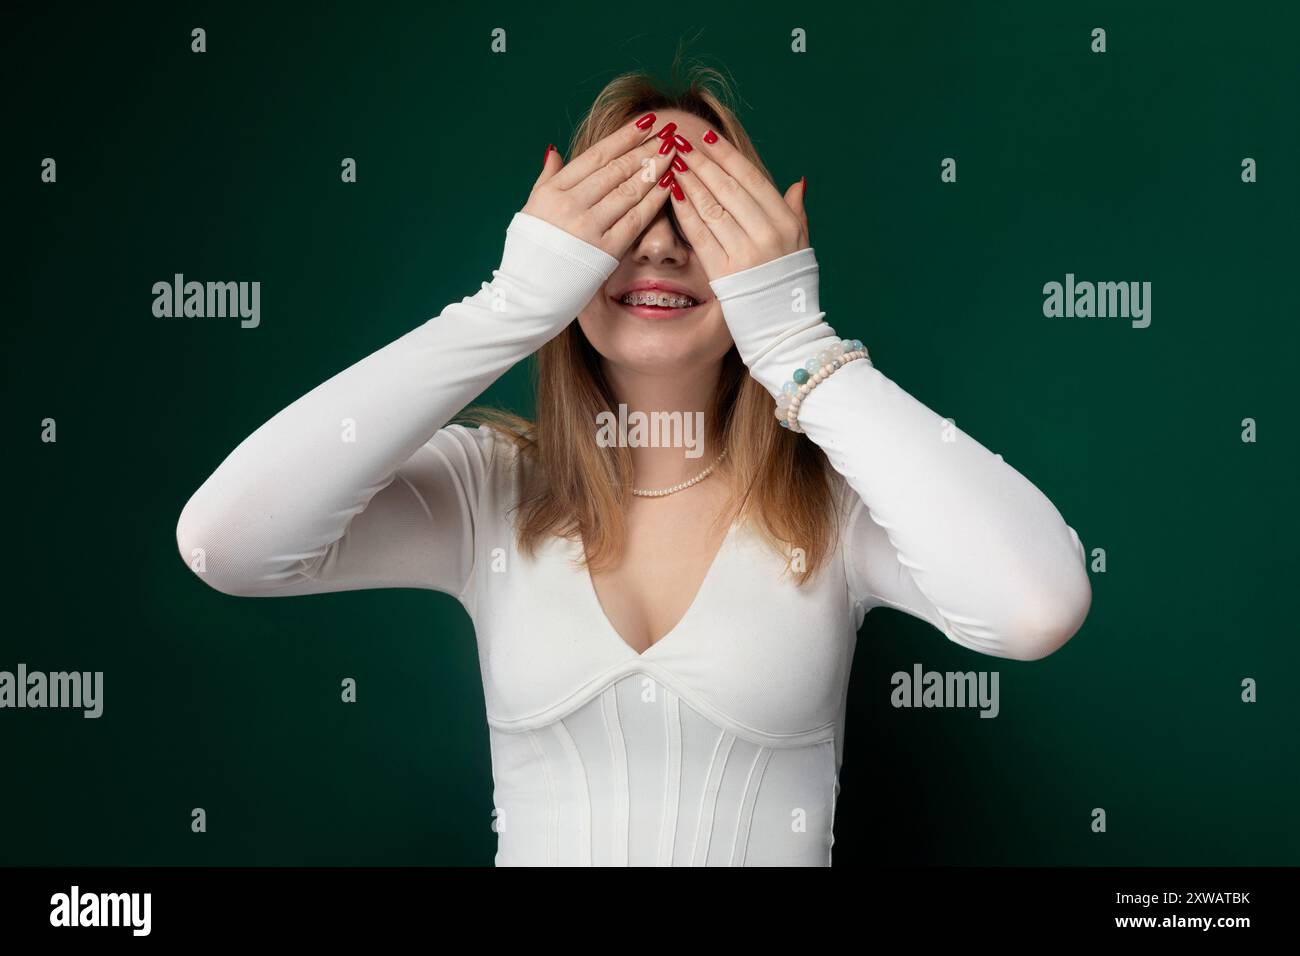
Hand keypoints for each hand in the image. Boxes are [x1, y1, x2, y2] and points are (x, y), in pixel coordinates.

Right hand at [522, 114, 679, 259]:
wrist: (527, 295)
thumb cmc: (529, 253)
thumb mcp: (530, 209)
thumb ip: (547, 178)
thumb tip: (555, 151)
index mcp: (552, 191)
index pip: (596, 156)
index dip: (624, 138)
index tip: (645, 124)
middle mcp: (569, 205)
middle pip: (616, 169)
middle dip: (646, 148)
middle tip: (668, 133)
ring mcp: (587, 227)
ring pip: (628, 190)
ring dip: (654, 169)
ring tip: (673, 153)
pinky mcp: (604, 250)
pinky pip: (635, 219)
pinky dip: (654, 200)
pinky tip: (669, 185)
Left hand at [667, 129, 808, 280]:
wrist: (783, 327)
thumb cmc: (790, 283)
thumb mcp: (802, 243)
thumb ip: (796, 210)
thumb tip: (797, 182)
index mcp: (785, 222)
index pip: (751, 179)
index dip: (727, 157)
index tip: (708, 139)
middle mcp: (767, 235)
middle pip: (727, 189)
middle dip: (701, 163)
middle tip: (680, 143)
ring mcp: (745, 254)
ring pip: (711, 208)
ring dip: (689, 182)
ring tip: (672, 164)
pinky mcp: (724, 273)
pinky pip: (700, 235)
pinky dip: (685, 212)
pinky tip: (673, 195)